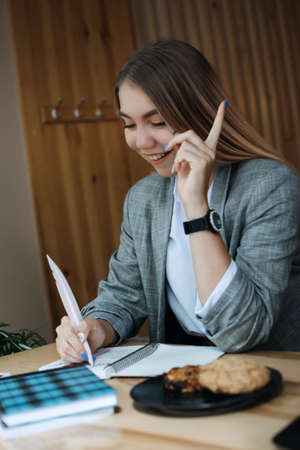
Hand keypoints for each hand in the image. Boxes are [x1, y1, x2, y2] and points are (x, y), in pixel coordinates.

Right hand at [55, 316, 113, 362]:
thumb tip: (81, 333)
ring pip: (64, 352)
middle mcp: (61, 330)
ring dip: (76, 356)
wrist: (96, 335)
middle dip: (77, 351)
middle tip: (86, 354)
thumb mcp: (93, 324)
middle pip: (66, 344)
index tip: (84, 346)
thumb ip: (86, 326)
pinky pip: (64, 357)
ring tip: (84, 356)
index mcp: (67, 321)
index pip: (68, 333)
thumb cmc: (93, 328)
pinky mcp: (60, 349)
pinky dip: (74, 359)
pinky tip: (80, 357)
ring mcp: (60, 341)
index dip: (76, 342)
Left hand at [166, 101, 225, 217]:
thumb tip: (176, 138)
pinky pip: (183, 153)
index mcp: (208, 150)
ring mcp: (208, 156)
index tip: (224, 103)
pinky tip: (181, 170)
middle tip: (167, 149)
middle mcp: (211, 151)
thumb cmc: (187, 183)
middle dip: (175, 140)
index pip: (215, 131)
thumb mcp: (184, 162)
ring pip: (184, 145)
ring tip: (179, 167)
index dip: (219, 117)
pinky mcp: (203, 162)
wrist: (192, 199)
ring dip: (176, 156)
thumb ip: (183, 149)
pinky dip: (178, 161)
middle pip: (190, 133)